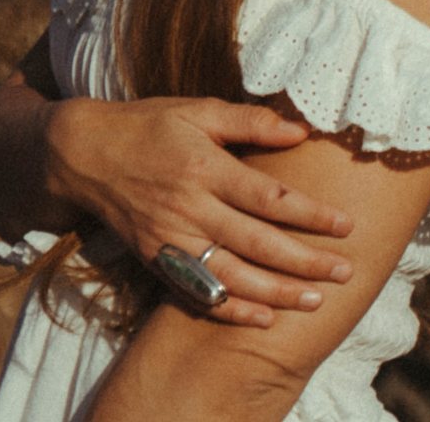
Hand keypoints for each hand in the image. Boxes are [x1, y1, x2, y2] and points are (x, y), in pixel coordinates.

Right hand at [45, 96, 357, 327]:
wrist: (82, 154)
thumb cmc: (147, 126)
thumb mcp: (197, 110)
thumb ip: (250, 122)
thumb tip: (301, 131)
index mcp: (206, 167)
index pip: (269, 198)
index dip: (311, 215)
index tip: (346, 225)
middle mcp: (189, 207)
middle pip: (257, 242)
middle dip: (305, 261)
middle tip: (345, 272)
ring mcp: (170, 237)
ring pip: (231, 275)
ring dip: (275, 292)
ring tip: (315, 301)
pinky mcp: (155, 259)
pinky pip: (196, 292)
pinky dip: (229, 310)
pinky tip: (262, 318)